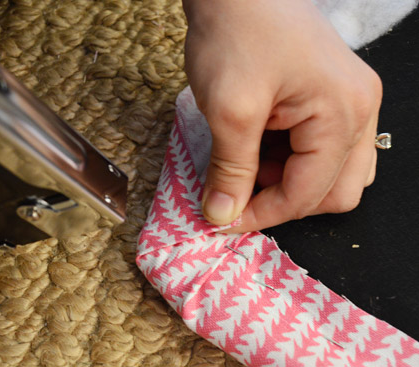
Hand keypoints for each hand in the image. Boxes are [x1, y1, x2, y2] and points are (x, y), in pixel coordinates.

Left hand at [183, 0, 381, 230]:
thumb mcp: (229, 110)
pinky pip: (318, 148)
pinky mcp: (330, 96)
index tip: (224, 221)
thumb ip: (231, 171)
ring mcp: (349, 101)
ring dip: (285, 182)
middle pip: (334, 191)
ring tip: (244, 164)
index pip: (309, 193)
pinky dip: (286, 160)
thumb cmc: (235, 34)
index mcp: (344, 114)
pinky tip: (256, 147)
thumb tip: (222, 215)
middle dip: (282, 200)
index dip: (264, 215)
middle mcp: (359, 110)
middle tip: (237, 193)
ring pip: (329, 172)